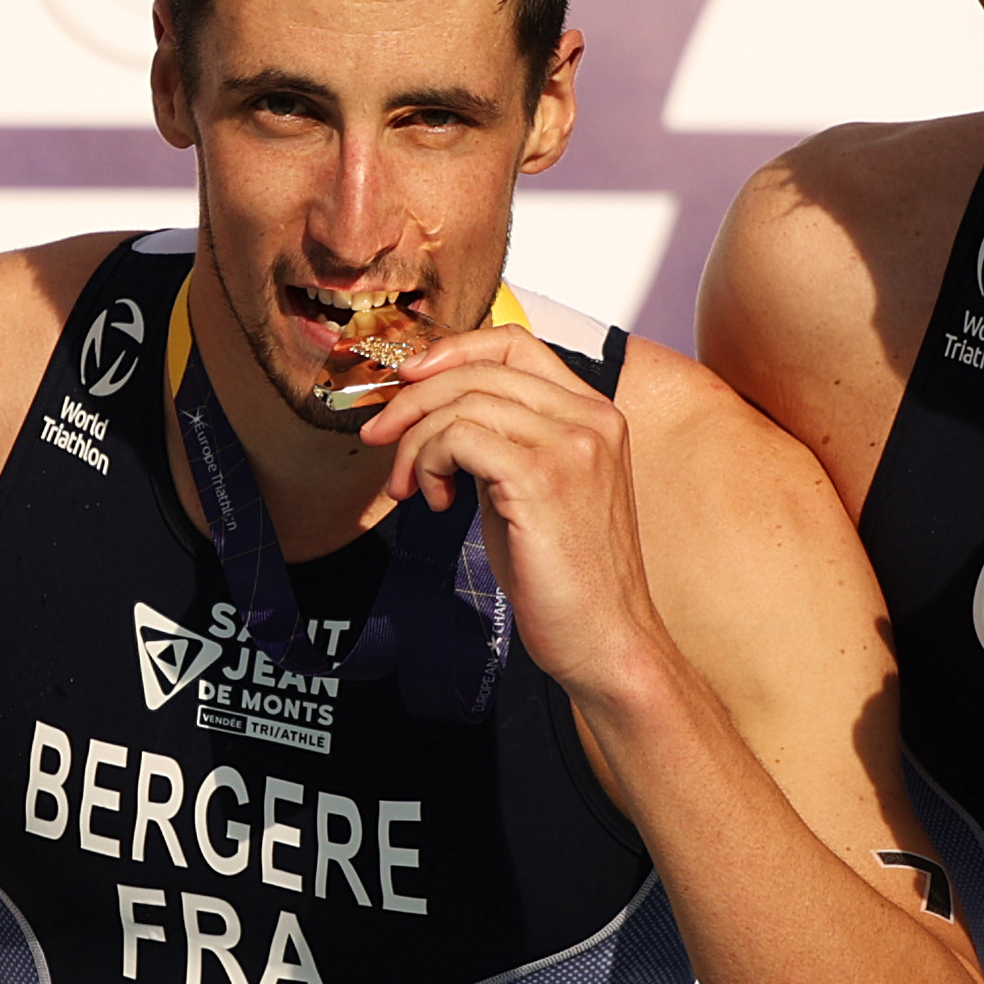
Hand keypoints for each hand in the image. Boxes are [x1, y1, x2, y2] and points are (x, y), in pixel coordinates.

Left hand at [356, 326, 670, 703]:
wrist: (605, 640)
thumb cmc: (567, 577)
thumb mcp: (534, 490)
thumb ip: (502, 443)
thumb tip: (436, 416)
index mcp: (594, 414)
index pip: (515, 343)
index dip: (453, 350)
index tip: (408, 378)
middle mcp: (590, 418)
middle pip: (479, 369)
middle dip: (413, 399)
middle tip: (378, 437)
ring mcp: (570, 445)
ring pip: (462, 402)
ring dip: (416, 443)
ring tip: (411, 488)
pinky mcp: (542, 478)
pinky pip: (459, 438)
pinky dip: (429, 462)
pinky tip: (434, 501)